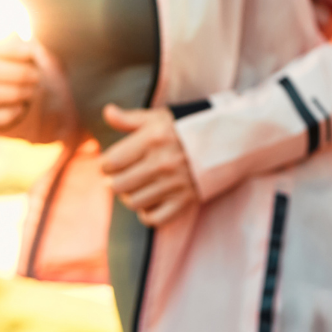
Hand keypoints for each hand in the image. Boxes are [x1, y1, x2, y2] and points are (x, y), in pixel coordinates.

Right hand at [0, 38, 39, 132]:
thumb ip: (27, 47)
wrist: (29, 99)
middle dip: (16, 73)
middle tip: (37, 77)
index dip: (9, 49)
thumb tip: (22, 41)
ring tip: (32, 92)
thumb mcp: (31, 55)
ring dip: (14, 93)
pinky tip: (22, 108)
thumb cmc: (27, 68)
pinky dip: (8, 113)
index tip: (32, 52)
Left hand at [100, 104, 200, 226]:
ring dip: (130, 196)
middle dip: (115, 181)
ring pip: (133, 202)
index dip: (106, 164)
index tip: (112, 163)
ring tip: (136, 187)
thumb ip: (130, 119)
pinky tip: (149, 202)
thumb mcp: (158, 117)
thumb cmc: (186, 127)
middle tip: (122, 176)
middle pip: (118, 185)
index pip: (110, 162)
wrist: (226, 139)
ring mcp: (173, 184)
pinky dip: (147, 214)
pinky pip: (155, 219)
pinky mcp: (184, 201)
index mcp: (151, 140)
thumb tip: (107, 112)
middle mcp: (161, 163)